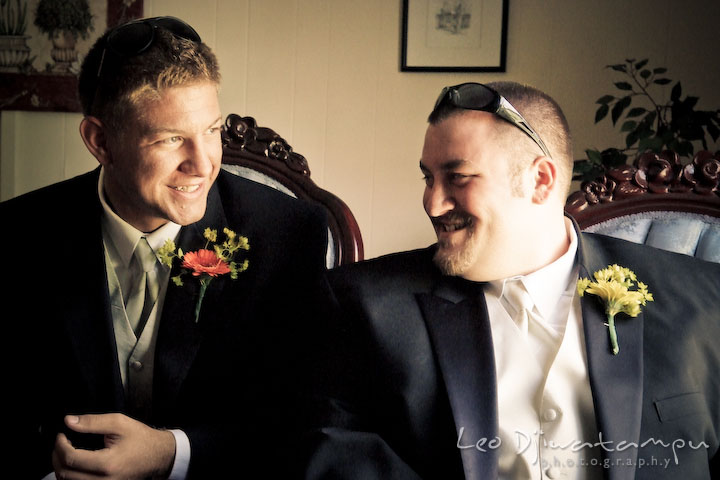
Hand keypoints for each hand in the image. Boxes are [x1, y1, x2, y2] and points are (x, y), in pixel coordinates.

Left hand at [52, 413, 175, 479]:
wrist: (158, 455)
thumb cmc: (141, 438)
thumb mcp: (119, 423)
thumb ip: (93, 422)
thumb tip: (69, 421)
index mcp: (107, 463)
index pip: (71, 458)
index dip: (60, 445)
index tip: (61, 435)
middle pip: (65, 474)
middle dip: (57, 457)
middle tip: (60, 443)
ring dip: (61, 468)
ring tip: (64, 453)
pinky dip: (71, 476)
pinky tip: (73, 465)